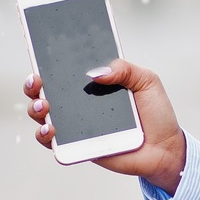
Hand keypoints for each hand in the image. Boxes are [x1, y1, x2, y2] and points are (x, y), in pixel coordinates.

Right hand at [23, 59, 188, 191]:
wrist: (166, 149)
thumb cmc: (156, 113)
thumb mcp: (146, 82)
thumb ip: (125, 70)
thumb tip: (95, 72)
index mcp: (95, 84)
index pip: (65, 70)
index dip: (48, 61)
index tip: (38, 50)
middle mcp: (80, 104)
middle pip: (46, 91)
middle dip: (33, 84)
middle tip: (36, 80)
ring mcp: (77, 125)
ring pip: (43, 116)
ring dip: (35, 109)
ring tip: (43, 106)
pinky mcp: (79, 146)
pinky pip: (54, 144)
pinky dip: (45, 136)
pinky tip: (50, 130)